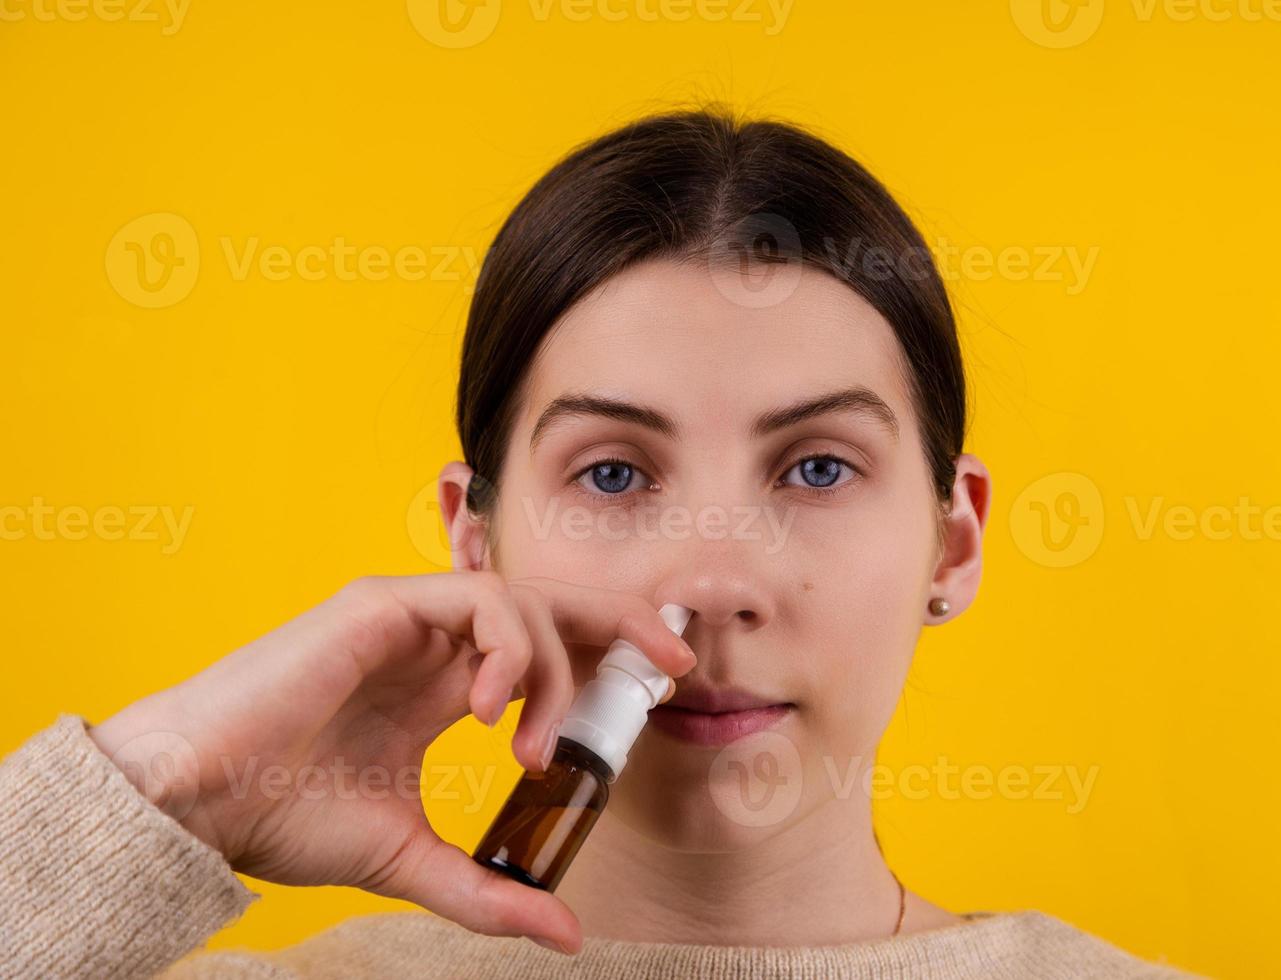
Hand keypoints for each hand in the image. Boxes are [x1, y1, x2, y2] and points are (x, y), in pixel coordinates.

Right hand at [86, 572, 696, 953]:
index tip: (659, 688)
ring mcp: (408, 619)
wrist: (199, 805)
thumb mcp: (409, 862)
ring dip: (553, 677)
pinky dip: (510, 648)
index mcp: (443, 686)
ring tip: (536, 751)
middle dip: (626, 619)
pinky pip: (479, 601)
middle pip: (554, 603)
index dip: (608, 655)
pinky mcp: (380, 606)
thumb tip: (565, 934)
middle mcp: (433, 644)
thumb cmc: (281, 820)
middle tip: (676, 661)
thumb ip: (486, 892)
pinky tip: (496, 709)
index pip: (548, 648)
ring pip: (525, 605)